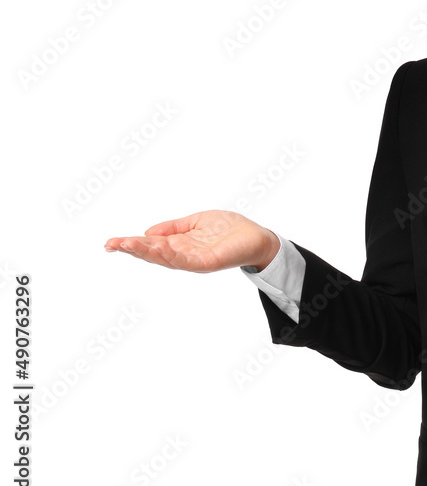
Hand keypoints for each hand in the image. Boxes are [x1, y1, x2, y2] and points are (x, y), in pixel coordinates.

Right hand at [104, 209, 279, 272]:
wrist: (257, 238)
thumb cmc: (228, 229)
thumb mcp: (196, 222)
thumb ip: (173, 228)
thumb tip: (147, 232)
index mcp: (180, 245)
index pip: (151, 244)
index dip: (132, 243)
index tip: (111, 242)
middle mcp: (184, 255)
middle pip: (154, 253)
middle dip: (132, 249)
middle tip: (111, 244)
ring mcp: (195, 260)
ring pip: (166, 259)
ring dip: (147, 252)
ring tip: (128, 244)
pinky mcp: (209, 262)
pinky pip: (187, 261)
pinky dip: (172, 255)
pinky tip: (159, 247)